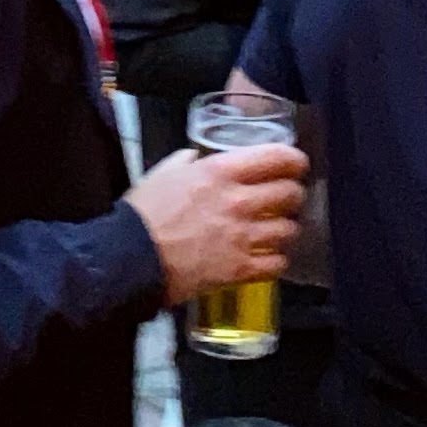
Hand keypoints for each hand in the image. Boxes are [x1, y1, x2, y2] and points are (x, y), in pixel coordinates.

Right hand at [131, 142, 310, 293]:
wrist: (130, 259)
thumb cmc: (143, 215)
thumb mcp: (163, 173)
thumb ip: (186, 161)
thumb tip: (197, 157)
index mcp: (221, 172)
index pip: (277, 158)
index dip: (294, 161)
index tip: (296, 165)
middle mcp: (238, 202)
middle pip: (290, 193)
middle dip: (293, 195)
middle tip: (286, 200)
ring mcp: (242, 237)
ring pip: (289, 230)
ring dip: (285, 229)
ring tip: (276, 231)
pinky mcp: (240, 269)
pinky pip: (278, 264)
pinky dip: (277, 261)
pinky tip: (268, 258)